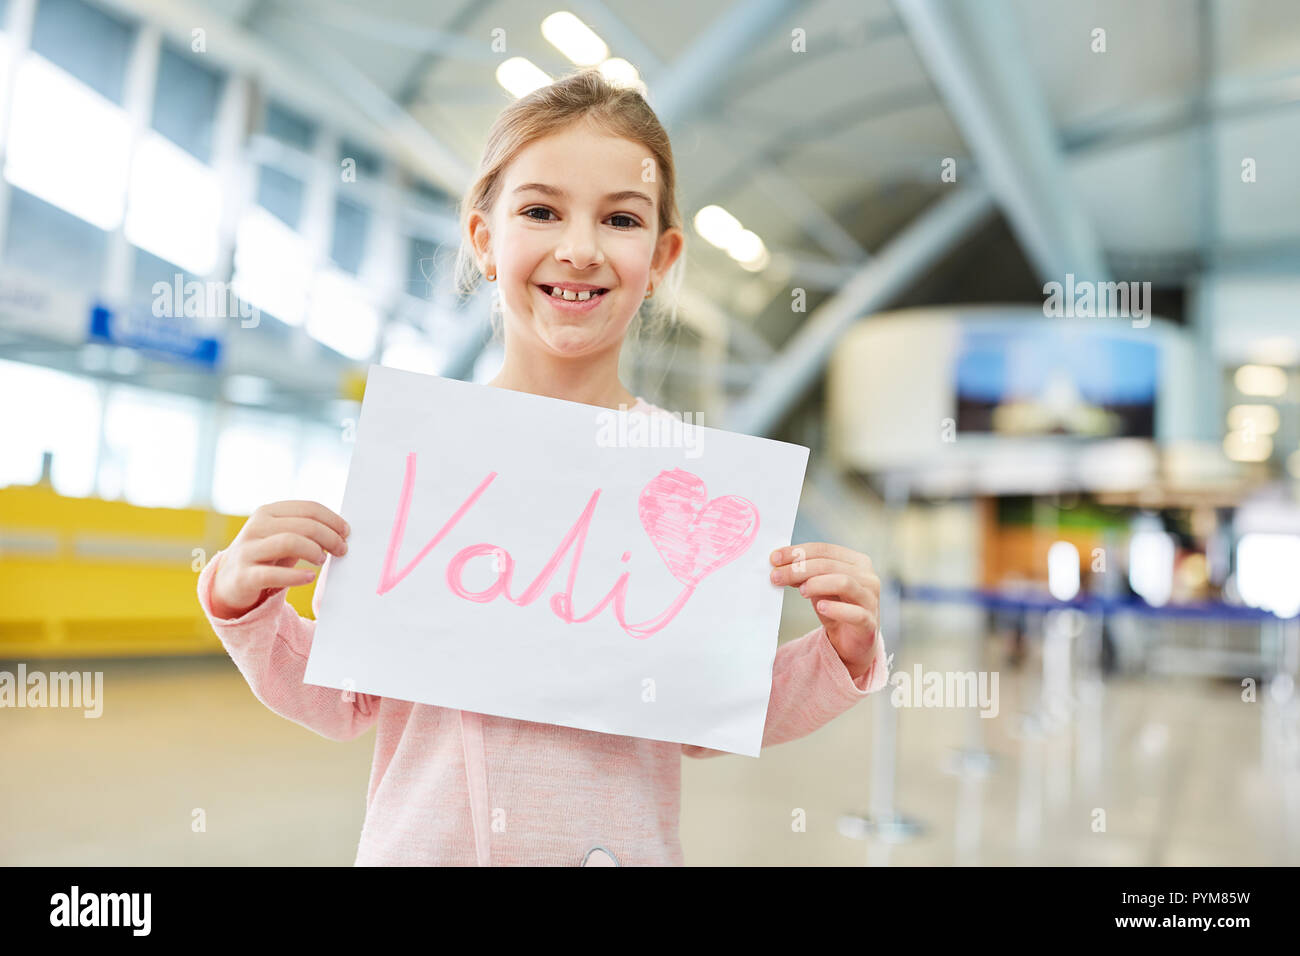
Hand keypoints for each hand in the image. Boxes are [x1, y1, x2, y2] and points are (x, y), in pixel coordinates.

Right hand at [210, 500, 349, 618]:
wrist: (230, 582)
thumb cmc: (265, 556)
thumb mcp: (281, 535)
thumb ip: (305, 528)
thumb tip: (341, 529)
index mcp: (267, 512)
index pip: (308, 508)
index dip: (332, 519)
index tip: (346, 532)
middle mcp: (256, 527)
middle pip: (303, 525)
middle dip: (329, 537)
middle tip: (342, 549)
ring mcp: (247, 550)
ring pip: (289, 542)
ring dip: (313, 551)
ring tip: (322, 560)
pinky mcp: (244, 576)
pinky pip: (273, 574)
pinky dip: (296, 576)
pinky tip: (310, 577)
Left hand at [769, 542, 879, 679]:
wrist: (853, 640)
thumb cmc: (837, 606)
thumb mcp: (818, 587)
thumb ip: (804, 574)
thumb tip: (778, 564)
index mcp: (856, 561)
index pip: (824, 550)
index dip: (798, 552)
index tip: (774, 558)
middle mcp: (867, 576)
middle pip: (829, 564)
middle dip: (799, 569)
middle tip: (776, 576)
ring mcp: (870, 598)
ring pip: (844, 582)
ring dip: (817, 584)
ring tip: (800, 592)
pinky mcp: (869, 622)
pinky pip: (854, 613)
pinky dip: (836, 609)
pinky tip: (821, 607)